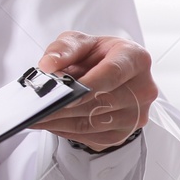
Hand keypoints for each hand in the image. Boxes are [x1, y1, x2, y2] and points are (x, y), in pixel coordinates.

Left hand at [27, 31, 156, 151]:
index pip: (113, 73)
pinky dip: (67, 131)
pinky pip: (91, 136)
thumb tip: (48, 65)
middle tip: (37, 108)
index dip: (89, 86)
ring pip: (93, 123)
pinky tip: (50, 122)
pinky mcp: (124, 133)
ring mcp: (136, 114)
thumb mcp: (79, 42)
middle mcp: (143, 88)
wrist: (110, 73)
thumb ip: (63, 49)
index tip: (66, 95)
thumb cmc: (96, 55)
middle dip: (64, 106)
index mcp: (135, 59)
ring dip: (60, 122)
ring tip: (36, 116)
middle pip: (101, 102)